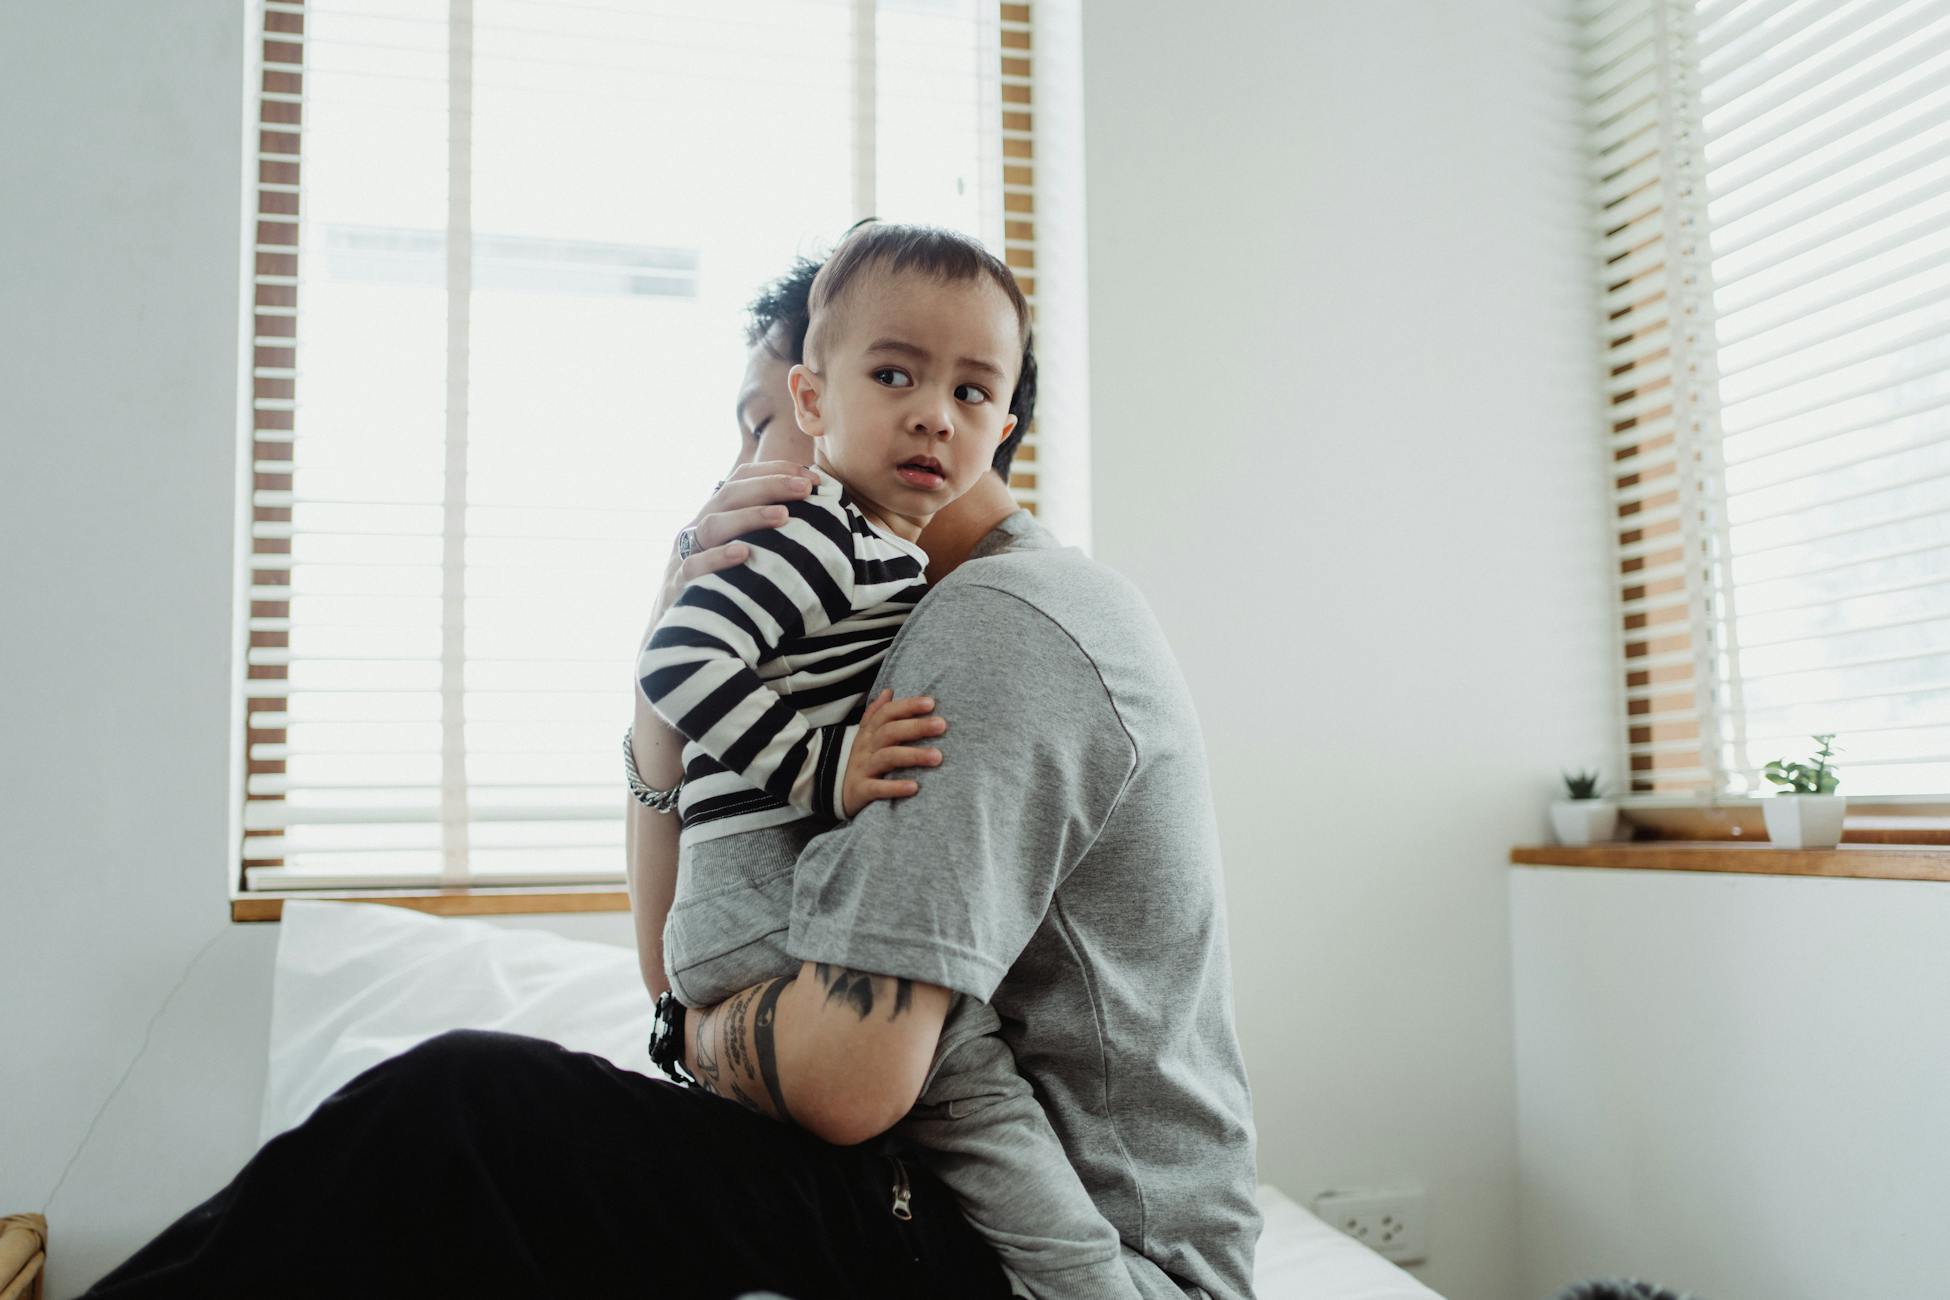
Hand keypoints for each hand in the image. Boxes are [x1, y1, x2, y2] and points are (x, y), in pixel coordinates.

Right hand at [650, 461, 815, 623]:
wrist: (680, 634)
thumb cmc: (725, 589)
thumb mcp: (743, 554)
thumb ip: (768, 533)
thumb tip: (821, 516)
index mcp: (715, 516)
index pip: (741, 480)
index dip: (775, 471)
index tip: (812, 477)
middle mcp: (698, 528)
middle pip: (730, 494)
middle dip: (770, 486)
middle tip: (806, 488)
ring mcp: (684, 555)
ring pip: (712, 525)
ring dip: (749, 517)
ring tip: (784, 516)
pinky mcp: (678, 585)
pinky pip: (694, 567)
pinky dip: (718, 558)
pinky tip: (744, 554)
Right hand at [841, 690, 946, 817]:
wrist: (834, 792)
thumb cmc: (861, 761)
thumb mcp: (865, 736)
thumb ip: (876, 713)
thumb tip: (888, 690)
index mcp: (869, 732)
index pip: (886, 713)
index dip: (907, 706)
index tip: (931, 703)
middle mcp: (865, 747)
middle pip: (889, 732)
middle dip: (916, 727)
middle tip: (941, 725)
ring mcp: (862, 768)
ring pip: (887, 757)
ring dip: (913, 755)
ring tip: (937, 757)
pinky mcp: (861, 790)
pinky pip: (877, 788)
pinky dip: (895, 787)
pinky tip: (914, 787)